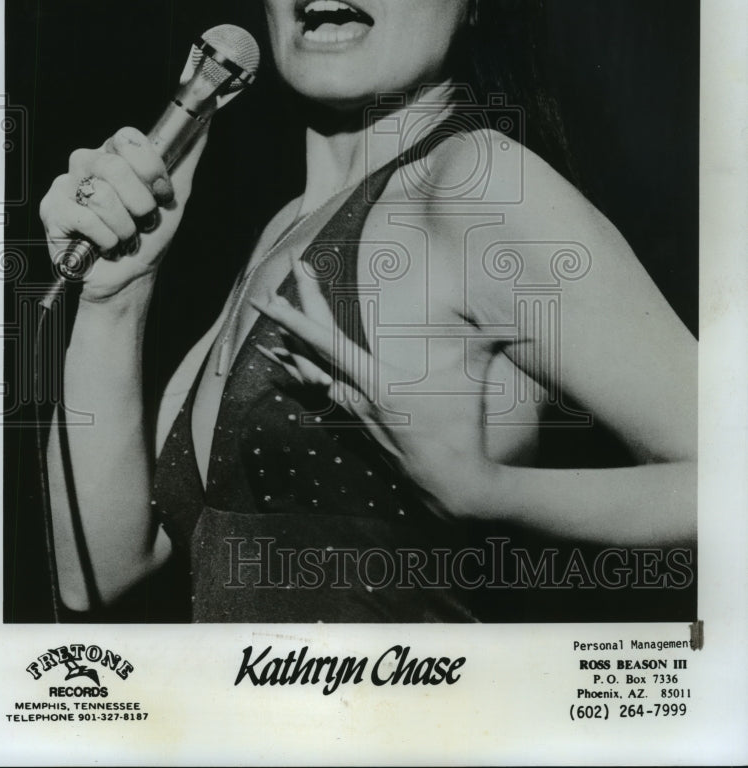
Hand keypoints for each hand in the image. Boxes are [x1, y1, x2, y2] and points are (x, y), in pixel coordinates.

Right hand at [39, 125, 208, 301]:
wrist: (132, 275)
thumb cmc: (150, 235)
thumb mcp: (176, 195)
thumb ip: (187, 156)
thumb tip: (205, 123)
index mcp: (114, 152)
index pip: (127, 138)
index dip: (150, 169)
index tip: (161, 194)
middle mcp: (87, 162)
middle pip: (114, 167)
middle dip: (140, 204)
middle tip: (142, 220)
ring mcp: (66, 184)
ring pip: (101, 196)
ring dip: (124, 227)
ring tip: (124, 235)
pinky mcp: (52, 209)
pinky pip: (85, 218)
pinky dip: (105, 239)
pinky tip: (105, 245)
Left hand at [252, 261, 502, 519]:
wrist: (452, 484)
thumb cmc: (461, 428)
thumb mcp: (471, 378)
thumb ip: (489, 340)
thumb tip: (518, 321)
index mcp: (377, 379)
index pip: (325, 340)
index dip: (296, 316)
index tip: (270, 298)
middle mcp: (356, 395)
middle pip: (310, 351)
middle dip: (287, 319)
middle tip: (262, 296)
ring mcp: (355, 413)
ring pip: (311, 375)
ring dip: (292, 350)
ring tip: (272, 331)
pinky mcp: (359, 426)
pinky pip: (324, 395)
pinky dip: (307, 377)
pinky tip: (299, 371)